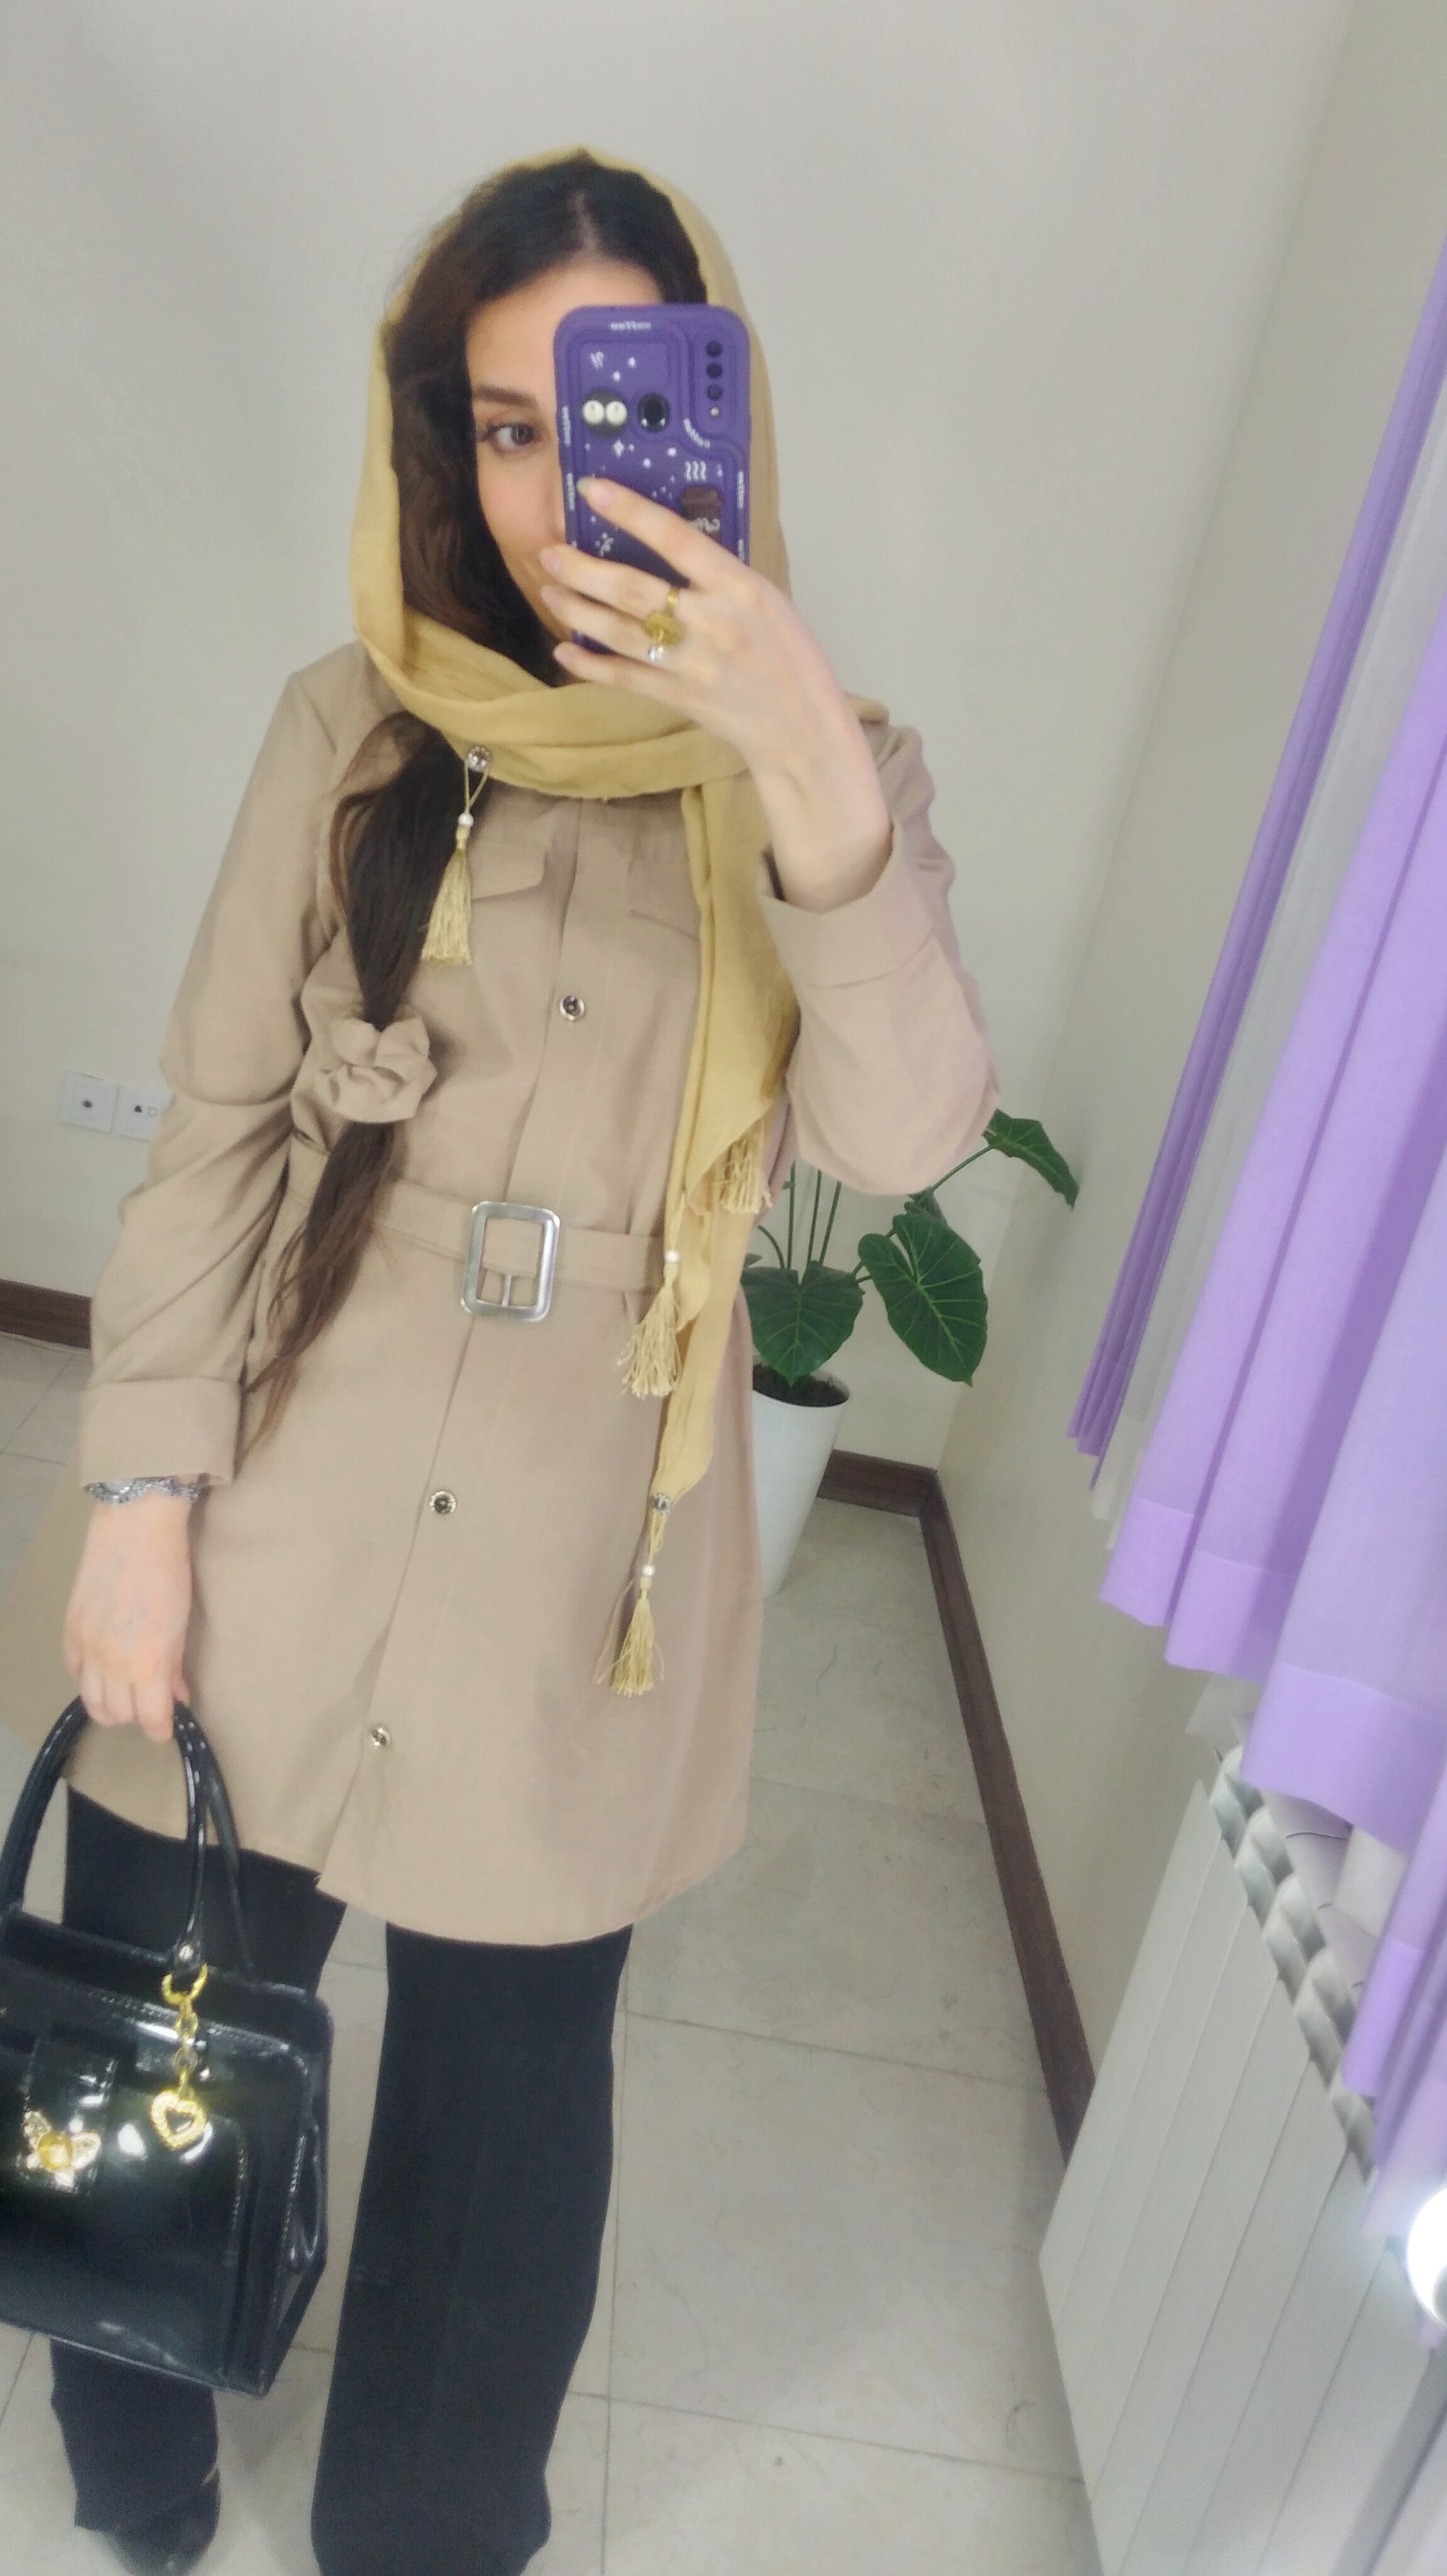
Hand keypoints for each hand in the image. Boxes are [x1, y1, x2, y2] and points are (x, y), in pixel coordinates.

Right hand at [63, 1493, 195, 1741]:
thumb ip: (176, 1666)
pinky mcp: (70, 1630)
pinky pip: (75, 1671)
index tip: (166, 1728)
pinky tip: (103, 1672)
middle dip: (137, 1718)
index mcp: (147, 1665)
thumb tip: (177, 1695)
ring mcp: (87, 1647)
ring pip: (91, 1701)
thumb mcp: (181, 1625)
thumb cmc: (169, 1573)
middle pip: (117, 1715)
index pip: (151, 1719)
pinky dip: (89, 1679)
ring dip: (110, 1707)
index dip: (161, 1730)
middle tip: (150, 1706)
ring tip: (125, 1698)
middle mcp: (112, 1664)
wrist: (135, 1530)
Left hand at [540, 480, 891, 911]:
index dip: (631, 511)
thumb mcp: (766, 599)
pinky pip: (624, 678)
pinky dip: (591, 665)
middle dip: (585, 570)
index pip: (676, 539)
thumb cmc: (789, 655)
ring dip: (578, 611)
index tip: (594, 489)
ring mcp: (691, 665)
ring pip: (620, 634)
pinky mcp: (679, 698)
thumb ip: (718, 577)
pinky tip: (564, 650)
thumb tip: (666, 547)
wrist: (802, 726)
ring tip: (550, 590)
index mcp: (739, 588)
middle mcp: (711, 624)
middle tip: (551, 552)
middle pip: (634, 591)